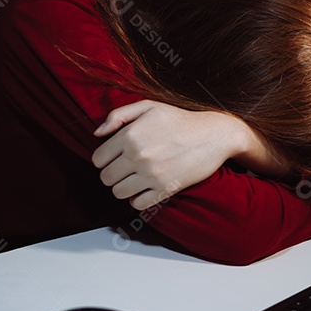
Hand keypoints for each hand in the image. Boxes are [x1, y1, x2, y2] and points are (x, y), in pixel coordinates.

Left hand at [91, 100, 288, 209]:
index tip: (114, 157)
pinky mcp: (165, 188)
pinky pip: (138, 203)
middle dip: (112, 174)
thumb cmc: (180, 120)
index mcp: (130, 135)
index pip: (98, 159)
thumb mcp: (149, 107)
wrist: (213, 135)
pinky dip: (137, 199)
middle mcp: (138, 156)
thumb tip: (97, 133)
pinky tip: (144, 188)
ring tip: (133, 179)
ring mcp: (152, 174)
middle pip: (106, 178)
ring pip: (118, 192)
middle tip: (124, 168)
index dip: (103, 159)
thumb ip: (118, 115)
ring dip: (123, 187)